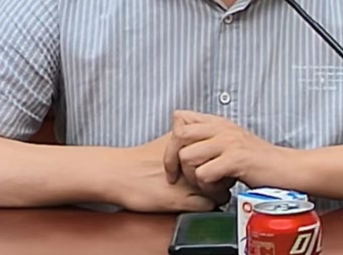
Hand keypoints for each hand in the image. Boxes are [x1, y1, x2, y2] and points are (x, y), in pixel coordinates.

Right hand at [115, 132, 230, 212]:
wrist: (119, 174)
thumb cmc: (140, 159)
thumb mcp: (168, 139)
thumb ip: (188, 137)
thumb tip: (204, 139)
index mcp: (190, 142)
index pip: (221, 151)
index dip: (220, 158)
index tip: (217, 162)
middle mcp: (193, 161)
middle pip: (224, 169)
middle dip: (222, 174)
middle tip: (214, 177)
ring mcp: (189, 181)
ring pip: (221, 189)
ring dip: (217, 191)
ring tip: (206, 190)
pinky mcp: (182, 200)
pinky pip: (209, 205)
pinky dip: (208, 205)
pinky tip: (198, 201)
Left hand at [164, 111, 284, 192]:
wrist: (287, 169)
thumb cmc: (260, 162)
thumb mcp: (231, 144)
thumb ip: (210, 139)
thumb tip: (183, 141)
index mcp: (219, 122)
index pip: (181, 117)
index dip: (173, 140)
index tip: (177, 161)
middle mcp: (222, 128)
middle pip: (179, 135)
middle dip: (173, 160)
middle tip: (180, 178)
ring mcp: (229, 142)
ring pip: (188, 157)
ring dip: (193, 178)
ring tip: (208, 186)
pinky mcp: (235, 159)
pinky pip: (204, 174)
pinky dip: (208, 189)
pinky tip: (220, 192)